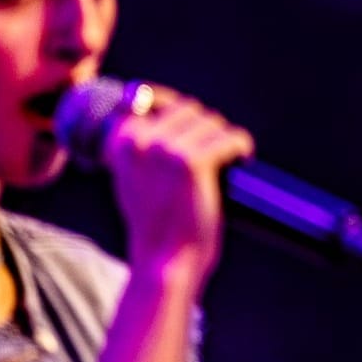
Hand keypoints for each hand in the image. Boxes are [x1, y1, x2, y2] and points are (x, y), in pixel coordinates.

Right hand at [101, 83, 255, 287]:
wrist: (164, 261)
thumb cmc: (154, 222)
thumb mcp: (132, 176)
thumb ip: (138, 143)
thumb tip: (146, 99)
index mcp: (120, 138)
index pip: (159, 100)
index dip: (183, 118)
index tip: (193, 139)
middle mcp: (141, 139)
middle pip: (191, 110)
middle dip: (206, 131)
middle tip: (212, 158)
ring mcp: (166, 149)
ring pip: (213, 123)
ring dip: (223, 142)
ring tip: (223, 164)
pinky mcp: (193, 162)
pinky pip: (231, 139)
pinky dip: (241, 148)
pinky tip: (241, 161)